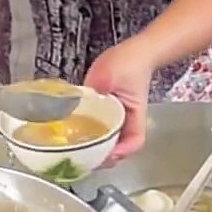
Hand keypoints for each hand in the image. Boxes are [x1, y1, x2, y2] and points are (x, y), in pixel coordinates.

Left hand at [83, 40, 156, 162]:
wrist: (134, 52)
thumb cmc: (128, 62)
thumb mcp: (109, 73)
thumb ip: (96, 87)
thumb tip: (80, 100)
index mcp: (135, 114)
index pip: (135, 141)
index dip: (123, 152)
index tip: (106, 154)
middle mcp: (129, 121)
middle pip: (121, 148)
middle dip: (104, 157)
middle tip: (84, 159)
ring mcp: (120, 119)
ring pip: (111, 142)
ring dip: (97, 150)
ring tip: (77, 152)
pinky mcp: (109, 114)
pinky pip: (101, 131)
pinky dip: (91, 138)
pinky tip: (76, 137)